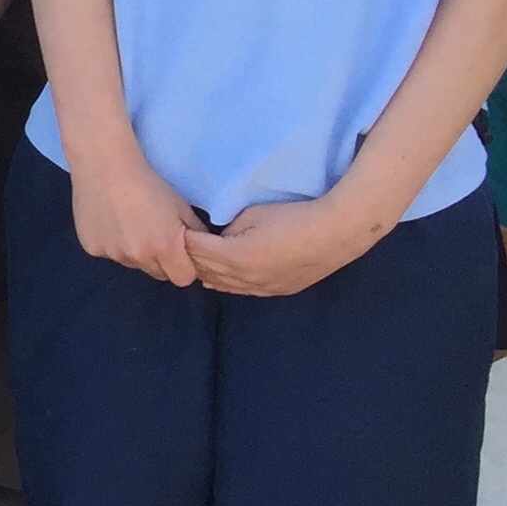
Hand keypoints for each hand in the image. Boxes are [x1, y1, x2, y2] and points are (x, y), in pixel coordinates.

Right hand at [67, 145, 204, 284]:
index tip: (180, 251)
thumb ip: (195, 232)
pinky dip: (113, 244)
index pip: (183, 279)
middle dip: (161, 261)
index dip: (185, 266)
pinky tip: (111, 222)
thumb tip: (202, 248)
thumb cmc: (148, 183)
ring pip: (133, 264)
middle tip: (155, 235)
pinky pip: (110, 254)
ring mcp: (112, 254)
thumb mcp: (181, 206)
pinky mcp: (92, 248)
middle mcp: (138, 257)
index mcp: (165, 248)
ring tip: (130, 225)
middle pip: (158, 274)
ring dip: (136, 253)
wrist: (105, 167)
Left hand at [184, 195, 378, 299]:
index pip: (195, 250)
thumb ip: (227, 228)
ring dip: (205, 274)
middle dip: (188, 257)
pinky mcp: (277, 290)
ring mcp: (262, 287)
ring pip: (221, 285)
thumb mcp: (251, 215)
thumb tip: (216, 238)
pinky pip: (241, 291)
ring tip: (190, 263)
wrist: (336, 233)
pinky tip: (215, 281)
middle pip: (204, 270)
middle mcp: (244, 278)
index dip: (182, 239)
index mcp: (235, 256)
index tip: (170, 230)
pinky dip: (225, 284)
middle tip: (174, 246)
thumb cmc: (293, 216)